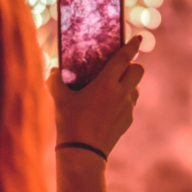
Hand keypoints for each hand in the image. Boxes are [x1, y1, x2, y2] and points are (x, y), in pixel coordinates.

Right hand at [49, 36, 143, 156]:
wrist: (83, 154)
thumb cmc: (69, 123)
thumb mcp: (60, 100)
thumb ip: (56, 81)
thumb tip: (53, 69)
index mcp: (106, 83)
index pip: (124, 58)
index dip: (132, 45)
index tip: (138, 37)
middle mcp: (121, 93)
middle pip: (139, 71)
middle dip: (133, 65)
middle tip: (120, 67)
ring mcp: (127, 108)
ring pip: (136, 88)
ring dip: (129, 84)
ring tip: (112, 88)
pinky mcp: (128, 121)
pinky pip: (131, 105)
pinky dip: (124, 101)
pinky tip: (109, 107)